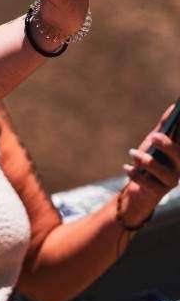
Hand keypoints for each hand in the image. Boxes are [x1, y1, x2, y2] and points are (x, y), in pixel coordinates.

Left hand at [120, 105, 178, 225]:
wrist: (139, 189)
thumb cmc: (150, 162)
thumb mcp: (155, 143)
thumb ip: (164, 127)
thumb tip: (173, 107)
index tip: (161, 132)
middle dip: (168, 146)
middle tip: (154, 136)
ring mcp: (170, 181)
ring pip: (164, 173)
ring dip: (147, 161)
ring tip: (132, 153)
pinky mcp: (158, 192)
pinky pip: (149, 185)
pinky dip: (136, 175)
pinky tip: (126, 167)